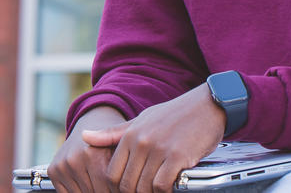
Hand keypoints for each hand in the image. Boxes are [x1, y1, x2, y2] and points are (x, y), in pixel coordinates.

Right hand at [49, 107, 124, 192]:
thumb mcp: (123, 148)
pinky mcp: (53, 170)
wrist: (94, 120)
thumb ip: (125, 168)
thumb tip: (129, 187)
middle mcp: (74, 160)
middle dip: (107, 190)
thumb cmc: (112, 139)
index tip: (122, 183)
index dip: (118, 189)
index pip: (108, 189)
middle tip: (112, 183)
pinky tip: (87, 180)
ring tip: (101, 180)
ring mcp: (62, 166)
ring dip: (93, 190)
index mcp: (93, 156)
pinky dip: (79, 191)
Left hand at [84, 84, 224, 192]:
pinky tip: (169, 188)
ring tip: (156, 191)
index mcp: (129, 135)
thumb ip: (113, 133)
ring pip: (144, 187)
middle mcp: (141, 142)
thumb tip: (83, 136)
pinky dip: (164, 191)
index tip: (128, 191)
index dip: (117, 189)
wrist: (207, 105)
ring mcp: (159, 149)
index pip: (112, 174)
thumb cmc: (173, 115)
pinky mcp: (177, 157)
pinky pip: (162, 185)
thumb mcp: (141, 120)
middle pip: (126, 185)